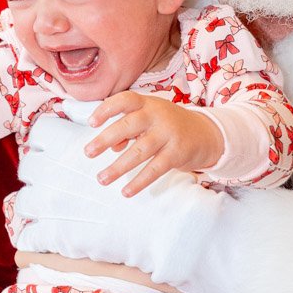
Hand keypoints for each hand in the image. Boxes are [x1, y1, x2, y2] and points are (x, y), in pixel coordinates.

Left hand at [86, 92, 223, 194]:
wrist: (205, 134)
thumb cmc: (168, 126)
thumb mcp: (149, 121)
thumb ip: (128, 130)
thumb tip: (111, 147)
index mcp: (148, 104)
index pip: (125, 100)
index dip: (106, 109)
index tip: (91, 123)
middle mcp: (158, 116)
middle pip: (129, 125)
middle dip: (106, 139)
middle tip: (88, 153)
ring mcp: (169, 134)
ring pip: (139, 151)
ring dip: (118, 167)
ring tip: (102, 179)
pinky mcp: (177, 153)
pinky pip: (155, 169)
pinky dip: (139, 182)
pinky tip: (126, 191)